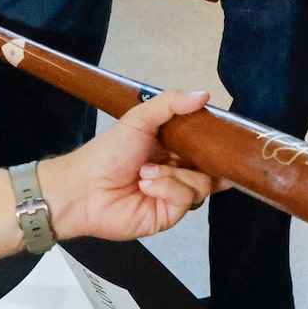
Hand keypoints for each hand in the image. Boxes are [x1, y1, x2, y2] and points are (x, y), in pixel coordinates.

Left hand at [38, 90, 219, 241]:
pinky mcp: (169, 215)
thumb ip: (171, 103)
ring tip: (145, 172)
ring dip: (174, 175)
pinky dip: (167, 188)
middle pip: (211, 169)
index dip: (216, 146)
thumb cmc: (107, 152)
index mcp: (172, 150)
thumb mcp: (139, 119)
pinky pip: (185, 200)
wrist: (83, 187)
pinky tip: (145, 185)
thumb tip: (204, 93)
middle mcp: (176, 174)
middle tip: (181, 154)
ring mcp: (173, 196)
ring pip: (201, 184)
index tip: (224, 138)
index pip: (205, 149)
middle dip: (201, 161)